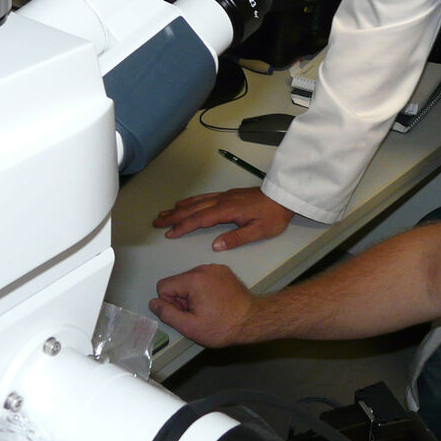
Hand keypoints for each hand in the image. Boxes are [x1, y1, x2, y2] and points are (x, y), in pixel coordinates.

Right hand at [151, 264, 257, 346]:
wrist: (252, 320)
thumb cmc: (223, 326)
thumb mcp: (190, 327)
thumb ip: (167, 314)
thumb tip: (154, 303)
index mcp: (194, 279)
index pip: (163, 286)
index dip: (170, 303)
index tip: (185, 313)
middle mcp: (204, 268)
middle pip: (177, 282)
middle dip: (182, 299)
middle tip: (198, 314)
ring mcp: (215, 268)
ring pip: (189, 280)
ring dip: (192, 295)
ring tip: (207, 309)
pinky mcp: (223, 271)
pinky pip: (203, 278)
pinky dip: (204, 290)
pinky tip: (215, 302)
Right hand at [152, 186, 295, 250]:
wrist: (284, 196)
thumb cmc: (273, 216)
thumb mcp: (258, 231)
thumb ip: (236, 238)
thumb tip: (215, 245)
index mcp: (228, 210)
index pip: (200, 219)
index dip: (183, 226)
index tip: (169, 234)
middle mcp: (223, 201)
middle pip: (193, 209)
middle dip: (174, 216)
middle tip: (157, 222)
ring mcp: (224, 196)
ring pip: (197, 201)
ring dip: (179, 208)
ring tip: (164, 213)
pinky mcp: (228, 195)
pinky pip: (205, 197)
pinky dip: (192, 200)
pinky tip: (185, 203)